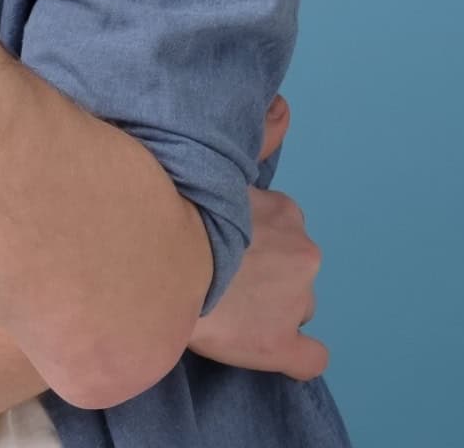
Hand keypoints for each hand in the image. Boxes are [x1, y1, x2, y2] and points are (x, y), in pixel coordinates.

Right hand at [189, 96, 329, 379]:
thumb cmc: (177, 212)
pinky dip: (295, 355)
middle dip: (265, 276)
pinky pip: (309, 357)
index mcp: (286, 214)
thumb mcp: (218, 165)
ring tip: (223, 310)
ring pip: (295, 308)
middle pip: (292, 271)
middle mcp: (303, 254)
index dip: (253, 244)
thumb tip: (283, 105)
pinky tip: (275, 351)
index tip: (223, 248)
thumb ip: (258, 136)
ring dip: (269, 308)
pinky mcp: (280, 344)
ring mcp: (296, 301)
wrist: (154, 265)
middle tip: (218, 278)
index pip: (284, 235)